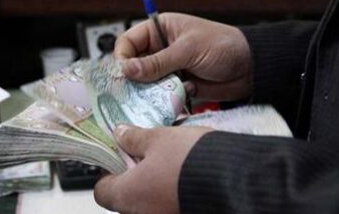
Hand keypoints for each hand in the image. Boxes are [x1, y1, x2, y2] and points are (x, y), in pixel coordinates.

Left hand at [94, 125, 212, 213]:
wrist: (236, 181)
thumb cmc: (189, 160)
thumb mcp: (158, 139)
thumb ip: (134, 138)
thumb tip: (119, 134)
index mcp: (127, 196)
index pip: (101, 191)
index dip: (107, 172)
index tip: (118, 156)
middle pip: (126, 198)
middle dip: (133, 177)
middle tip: (145, 155)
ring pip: (149, 202)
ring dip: (154, 185)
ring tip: (168, 162)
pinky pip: (169, 205)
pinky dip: (171, 192)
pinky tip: (184, 174)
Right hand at [115, 13, 252, 100]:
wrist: (252, 68)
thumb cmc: (222, 46)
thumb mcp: (188, 50)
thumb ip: (157, 62)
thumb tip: (126, 70)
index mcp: (160, 30)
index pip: (129, 42)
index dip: (122, 56)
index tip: (123, 72)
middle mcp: (160, 49)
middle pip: (133, 65)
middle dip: (133, 78)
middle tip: (132, 91)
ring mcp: (168, 69)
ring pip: (145, 83)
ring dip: (148, 92)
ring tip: (155, 98)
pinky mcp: (178, 87)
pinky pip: (161, 96)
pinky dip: (163, 100)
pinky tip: (174, 100)